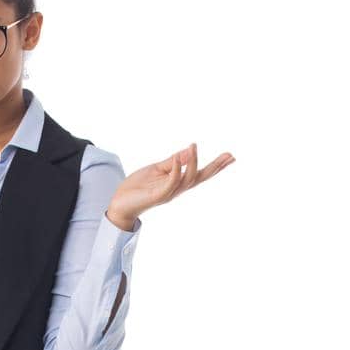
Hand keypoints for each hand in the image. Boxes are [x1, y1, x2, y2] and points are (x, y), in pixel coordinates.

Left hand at [105, 142, 235, 230]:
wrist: (119, 203)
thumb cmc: (137, 187)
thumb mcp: (157, 169)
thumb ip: (172, 162)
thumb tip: (188, 150)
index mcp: (177, 182)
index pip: (200, 174)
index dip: (215, 166)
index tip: (230, 157)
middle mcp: (176, 189)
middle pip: (200, 178)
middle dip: (215, 168)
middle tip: (229, 156)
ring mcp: (168, 193)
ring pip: (187, 180)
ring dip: (192, 163)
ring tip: (193, 146)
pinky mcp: (157, 196)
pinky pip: (170, 184)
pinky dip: (175, 171)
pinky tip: (177, 159)